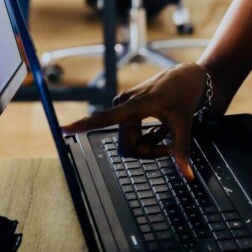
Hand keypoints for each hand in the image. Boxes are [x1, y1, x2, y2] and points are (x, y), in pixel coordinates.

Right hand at [60, 63, 208, 178]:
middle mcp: (124, 104)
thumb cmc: (185, 94)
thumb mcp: (185, 122)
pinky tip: (160, 128)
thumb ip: (182, 150)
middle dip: (149, 151)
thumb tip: (188, 175)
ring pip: (130, 143)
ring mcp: (125, 106)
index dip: (84, 124)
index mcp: (136, 104)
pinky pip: (132, 135)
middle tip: (169, 146)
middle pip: (127, 146)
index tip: (63, 129)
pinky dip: (148, 138)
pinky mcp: (127, 108)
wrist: (187, 76)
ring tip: (167, 132)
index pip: (106, 117)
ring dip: (150, 144)